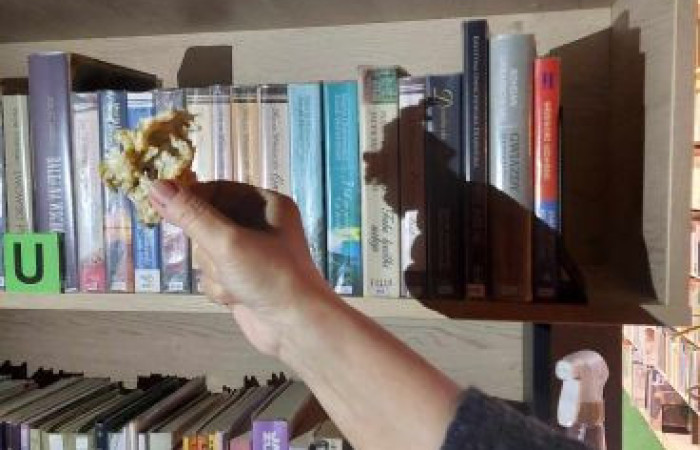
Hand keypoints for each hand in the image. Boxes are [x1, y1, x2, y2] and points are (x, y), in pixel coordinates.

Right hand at [149, 180, 335, 356]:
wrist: (296, 327)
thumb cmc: (269, 276)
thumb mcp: (227, 241)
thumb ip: (191, 215)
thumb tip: (156, 185)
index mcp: (266, 205)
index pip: (218, 190)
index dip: (192, 199)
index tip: (163, 205)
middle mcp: (260, 225)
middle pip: (207, 223)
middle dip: (208, 247)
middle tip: (221, 259)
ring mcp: (251, 254)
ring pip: (206, 253)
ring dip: (214, 271)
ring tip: (235, 283)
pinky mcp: (242, 279)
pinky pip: (213, 275)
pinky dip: (219, 287)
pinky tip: (235, 298)